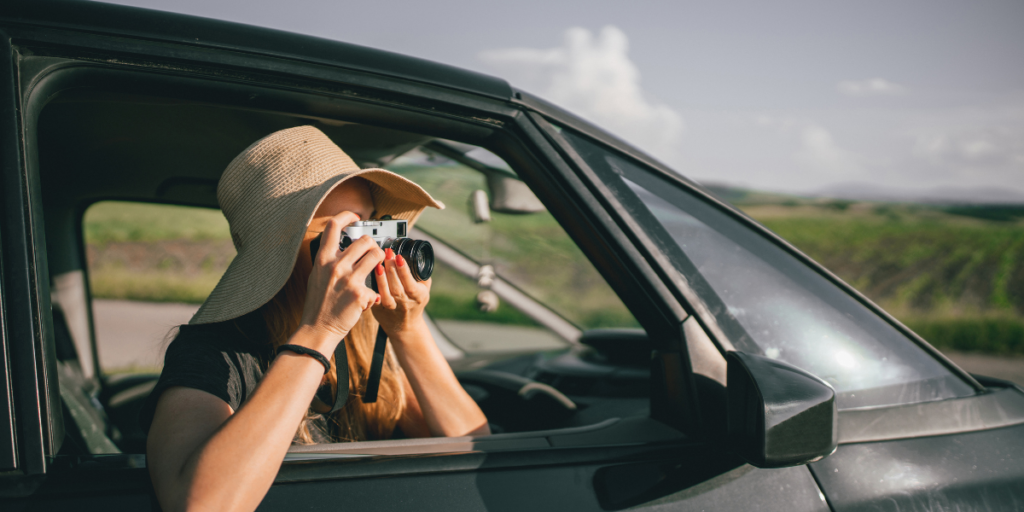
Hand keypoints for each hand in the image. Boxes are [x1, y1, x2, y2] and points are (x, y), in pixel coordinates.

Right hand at [299, 211, 383, 349]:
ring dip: (379, 264)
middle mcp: (335, 265)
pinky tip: (364, 302)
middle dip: (372, 246)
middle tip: (372, 255)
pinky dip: (372, 295)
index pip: (334, 226)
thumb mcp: (318, 276)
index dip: (347, 216)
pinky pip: (375, 286)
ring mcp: (348, 279)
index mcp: (323, 259)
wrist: (318, 329)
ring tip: (374, 273)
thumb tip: (343, 248)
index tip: (356, 216)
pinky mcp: (360, 293)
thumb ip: (329, 261)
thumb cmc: (318, 304)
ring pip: (377, 256)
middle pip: (365, 240)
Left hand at [372, 248, 430, 337]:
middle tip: (387, 253)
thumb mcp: (424, 290)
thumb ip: (422, 275)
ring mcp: (391, 307)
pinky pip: (375, 299)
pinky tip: (368, 277)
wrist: (405, 326)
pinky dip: (371, 289)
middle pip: (397, 285)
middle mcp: (404, 303)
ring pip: (385, 293)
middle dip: (391, 268)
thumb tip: (417, 256)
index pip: (411, 283)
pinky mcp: (378, 309)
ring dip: (381, 278)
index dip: (404, 270)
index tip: (399, 257)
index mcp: (418, 296)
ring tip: (377, 264)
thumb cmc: (415, 303)